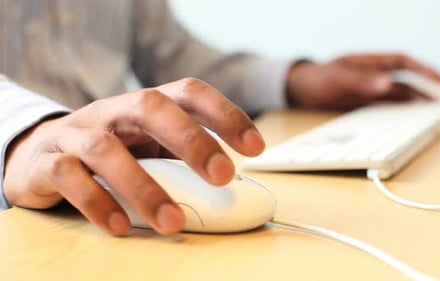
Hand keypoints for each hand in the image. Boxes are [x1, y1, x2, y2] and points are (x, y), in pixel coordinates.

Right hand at [3, 78, 264, 235]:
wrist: (42, 153)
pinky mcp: (48, 162)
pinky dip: (97, 202)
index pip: (189, 93)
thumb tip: (232, 184)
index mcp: (146, 105)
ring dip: (144, 188)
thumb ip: (182, 157)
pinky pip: (69, 178)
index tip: (256, 146)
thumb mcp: (149, 146)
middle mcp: (113, 111)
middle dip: (192, 140)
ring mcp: (78, 133)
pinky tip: (120, 226)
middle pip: (152, 106)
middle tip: (223, 177)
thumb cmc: (112, 150)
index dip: (225, 114)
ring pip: (106, 149)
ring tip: (173, 222)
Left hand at [286, 53, 439, 109]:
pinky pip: (382, 108)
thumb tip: (388, 85)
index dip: (423, 69)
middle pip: (403, 82)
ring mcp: (367, 90)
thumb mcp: (338, 78)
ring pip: (395, 97)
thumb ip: (361, 82)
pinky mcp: (360, 104)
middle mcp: (371, 76)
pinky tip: (404, 122)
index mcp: (369, 63)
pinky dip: (395, 114)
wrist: (298, 90)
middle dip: (423, 91)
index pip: (402, 62)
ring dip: (411, 104)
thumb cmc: (316, 78)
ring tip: (428, 115)